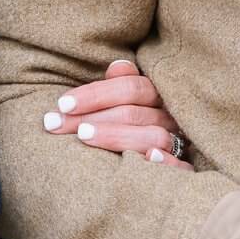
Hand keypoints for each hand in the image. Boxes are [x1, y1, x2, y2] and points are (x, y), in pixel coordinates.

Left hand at [41, 58, 189, 171]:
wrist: (155, 172)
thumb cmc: (128, 128)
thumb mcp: (123, 104)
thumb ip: (119, 85)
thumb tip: (116, 66)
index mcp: (157, 97)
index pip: (130, 88)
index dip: (96, 94)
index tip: (62, 104)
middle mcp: (170, 118)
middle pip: (133, 113)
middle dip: (90, 117)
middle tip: (54, 124)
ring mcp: (179, 143)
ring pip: (153, 136)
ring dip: (116, 135)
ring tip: (82, 136)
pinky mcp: (185, 170)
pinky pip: (182, 167)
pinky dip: (167, 162)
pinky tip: (148, 158)